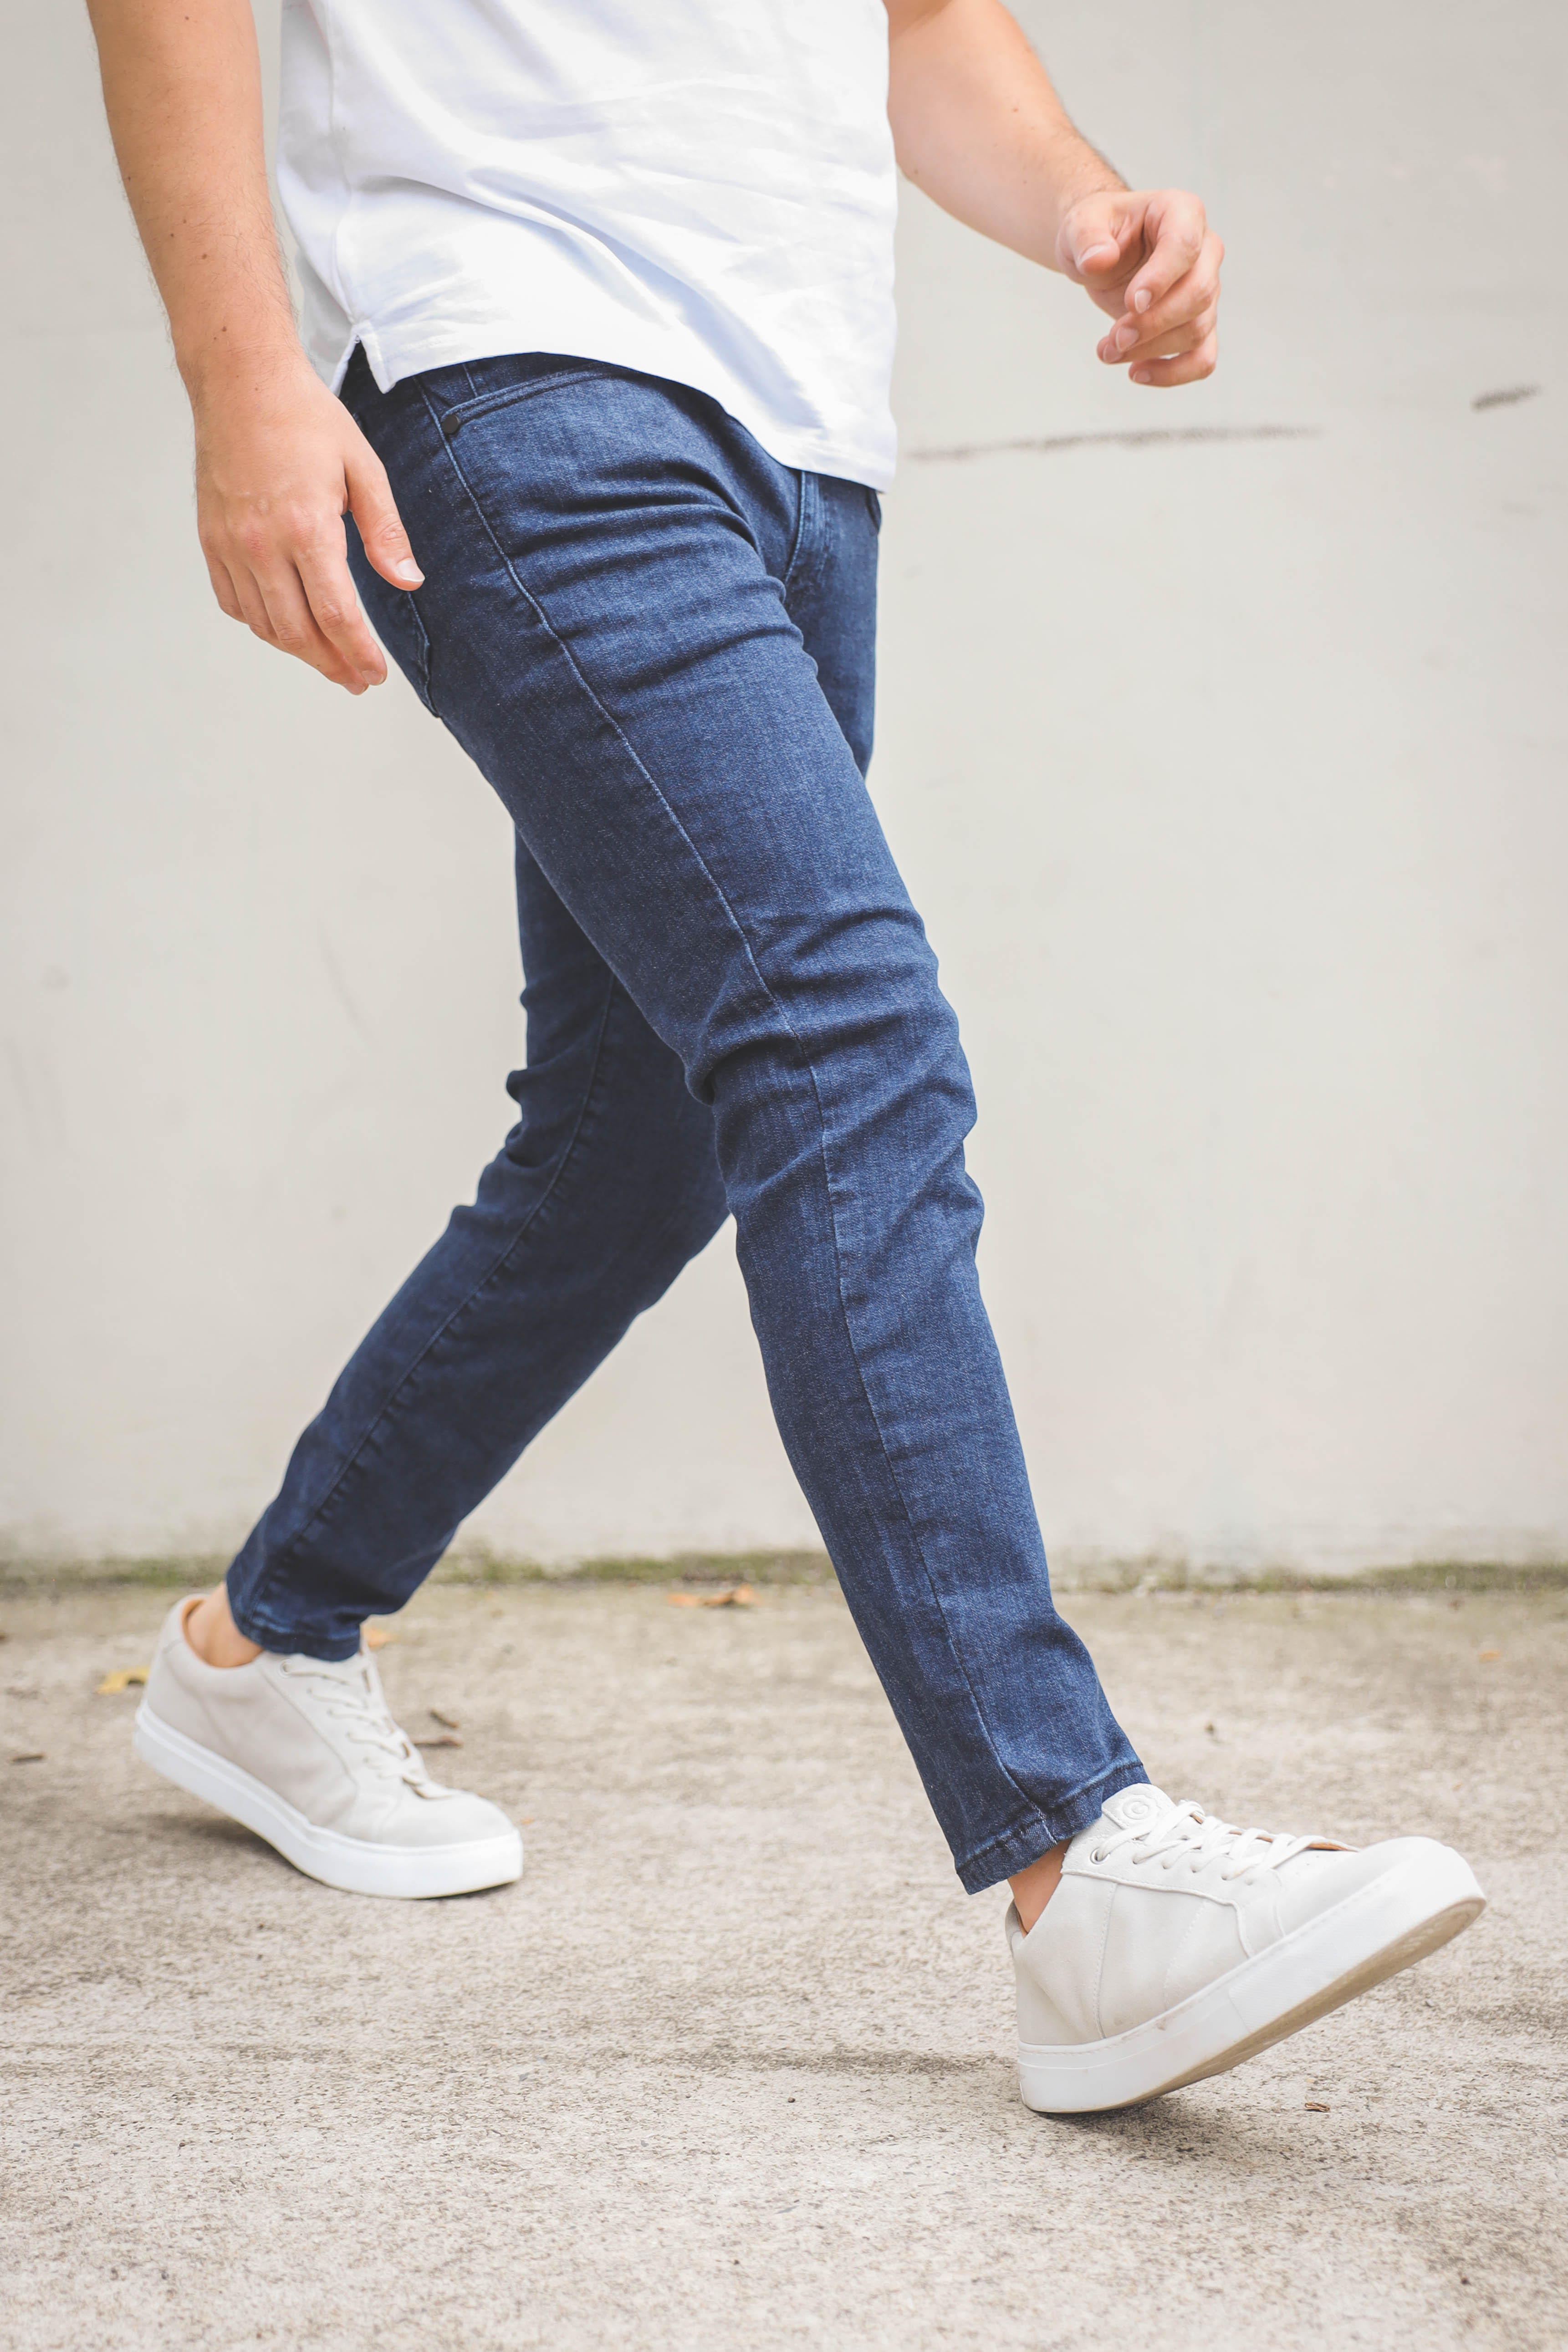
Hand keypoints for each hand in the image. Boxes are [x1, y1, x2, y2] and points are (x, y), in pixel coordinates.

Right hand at [192, 355, 420, 691]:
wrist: (240, 381)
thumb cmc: (306, 418)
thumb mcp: (363, 467)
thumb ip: (386, 531)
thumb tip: (409, 582)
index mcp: (306, 526)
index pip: (335, 614)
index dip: (357, 652)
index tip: (374, 674)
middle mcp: (261, 543)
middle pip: (298, 631)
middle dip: (332, 664)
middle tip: (356, 680)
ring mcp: (229, 544)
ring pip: (264, 624)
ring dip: (299, 651)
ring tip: (328, 660)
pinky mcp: (209, 540)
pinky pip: (234, 602)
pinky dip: (262, 624)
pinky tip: (286, 627)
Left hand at [1056, 188, 1222, 387]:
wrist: (1103, 251)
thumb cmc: (1099, 232)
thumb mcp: (1080, 225)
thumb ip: (1087, 238)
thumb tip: (1098, 260)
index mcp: (1182, 213)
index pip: (1186, 246)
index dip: (1161, 278)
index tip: (1131, 303)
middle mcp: (1205, 250)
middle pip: (1198, 294)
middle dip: (1153, 323)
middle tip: (1114, 338)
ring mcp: (1206, 289)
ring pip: (1197, 330)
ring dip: (1150, 350)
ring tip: (1107, 351)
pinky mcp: (1198, 322)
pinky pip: (1202, 357)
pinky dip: (1173, 373)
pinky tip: (1137, 373)